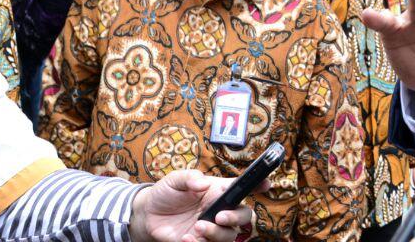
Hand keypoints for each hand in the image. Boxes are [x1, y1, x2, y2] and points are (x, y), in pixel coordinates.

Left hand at [131, 169, 260, 241]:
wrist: (148, 215)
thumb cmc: (165, 193)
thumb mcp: (174, 179)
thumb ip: (189, 178)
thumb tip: (203, 183)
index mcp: (218, 191)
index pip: (242, 187)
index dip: (258, 184)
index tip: (266, 184)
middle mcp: (220, 209)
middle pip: (244, 215)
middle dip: (236, 217)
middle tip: (219, 217)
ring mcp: (212, 227)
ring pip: (230, 235)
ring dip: (216, 233)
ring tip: (196, 227)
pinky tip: (185, 238)